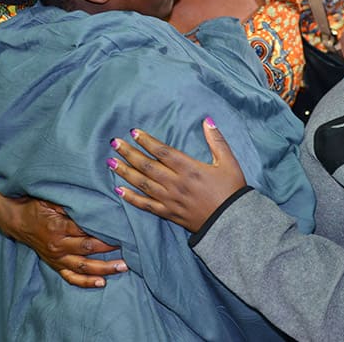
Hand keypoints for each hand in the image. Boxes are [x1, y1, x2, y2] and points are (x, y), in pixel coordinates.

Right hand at [5, 198, 126, 287]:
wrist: (16, 220)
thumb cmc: (35, 206)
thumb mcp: (52, 199)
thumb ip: (71, 203)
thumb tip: (94, 202)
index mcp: (58, 227)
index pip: (86, 231)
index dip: (105, 231)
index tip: (122, 229)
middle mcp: (58, 245)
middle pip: (89, 249)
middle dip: (110, 248)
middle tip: (129, 246)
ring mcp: (56, 258)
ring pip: (84, 267)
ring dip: (104, 269)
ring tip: (123, 267)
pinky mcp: (55, 265)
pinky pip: (71, 277)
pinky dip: (86, 282)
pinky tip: (102, 283)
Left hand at [109, 118, 245, 232]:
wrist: (233, 223)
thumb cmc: (232, 191)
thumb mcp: (229, 162)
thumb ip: (217, 140)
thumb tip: (207, 120)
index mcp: (189, 169)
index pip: (162, 152)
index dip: (147, 141)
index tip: (133, 132)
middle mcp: (176, 183)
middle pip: (147, 166)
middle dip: (129, 153)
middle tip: (114, 143)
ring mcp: (170, 200)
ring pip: (143, 184)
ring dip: (125, 172)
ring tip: (111, 162)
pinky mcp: (169, 213)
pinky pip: (146, 205)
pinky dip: (131, 198)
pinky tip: (119, 190)